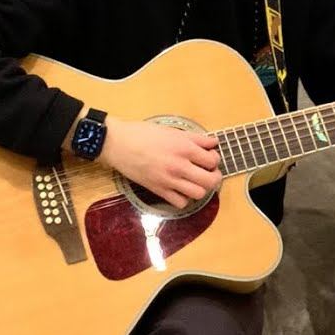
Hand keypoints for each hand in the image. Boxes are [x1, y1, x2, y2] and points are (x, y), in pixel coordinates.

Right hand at [98, 118, 221, 207]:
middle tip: (209, 172)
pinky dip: (185, 198)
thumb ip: (195, 138)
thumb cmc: (143, 134)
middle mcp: (179, 166)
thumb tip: (213, 143)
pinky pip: (180, 203)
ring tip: (196, 181)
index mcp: (184, 148)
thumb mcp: (172, 131)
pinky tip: (181, 189)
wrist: (119, 144)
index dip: (215, 159)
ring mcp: (169, 181)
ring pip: (198, 194)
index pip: (212, 160)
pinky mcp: (158, 190)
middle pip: (210, 180)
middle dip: (215, 177)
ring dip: (201, 188)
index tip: (210, 156)